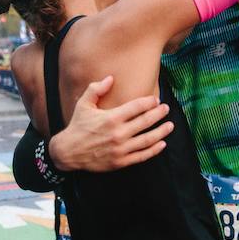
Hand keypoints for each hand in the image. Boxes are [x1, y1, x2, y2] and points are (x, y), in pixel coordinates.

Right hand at [48, 76, 173, 171]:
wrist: (68, 152)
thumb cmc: (78, 126)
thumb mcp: (83, 104)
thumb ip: (96, 89)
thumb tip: (110, 78)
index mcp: (111, 118)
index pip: (137, 107)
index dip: (149, 102)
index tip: (155, 100)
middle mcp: (118, 133)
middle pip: (146, 122)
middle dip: (159, 114)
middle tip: (166, 109)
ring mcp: (120, 149)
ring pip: (147, 139)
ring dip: (161, 132)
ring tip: (170, 125)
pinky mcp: (120, 161)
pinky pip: (142, 156)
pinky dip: (154, 150)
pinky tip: (162, 144)